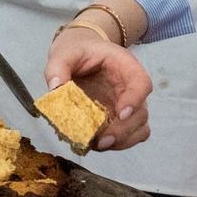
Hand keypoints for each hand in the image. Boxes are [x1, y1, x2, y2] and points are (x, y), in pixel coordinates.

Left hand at [45, 29, 152, 150]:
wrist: (79, 52)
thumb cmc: (77, 51)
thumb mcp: (65, 53)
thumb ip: (58, 67)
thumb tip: (55, 88)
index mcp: (125, 66)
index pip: (141, 83)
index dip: (135, 100)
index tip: (121, 114)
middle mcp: (131, 88)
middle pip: (141, 112)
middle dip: (124, 130)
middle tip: (102, 140)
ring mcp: (127, 105)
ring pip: (139, 128)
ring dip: (122, 141)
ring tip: (98, 145)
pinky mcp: (118, 119)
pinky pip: (128, 136)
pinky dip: (117, 144)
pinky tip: (97, 144)